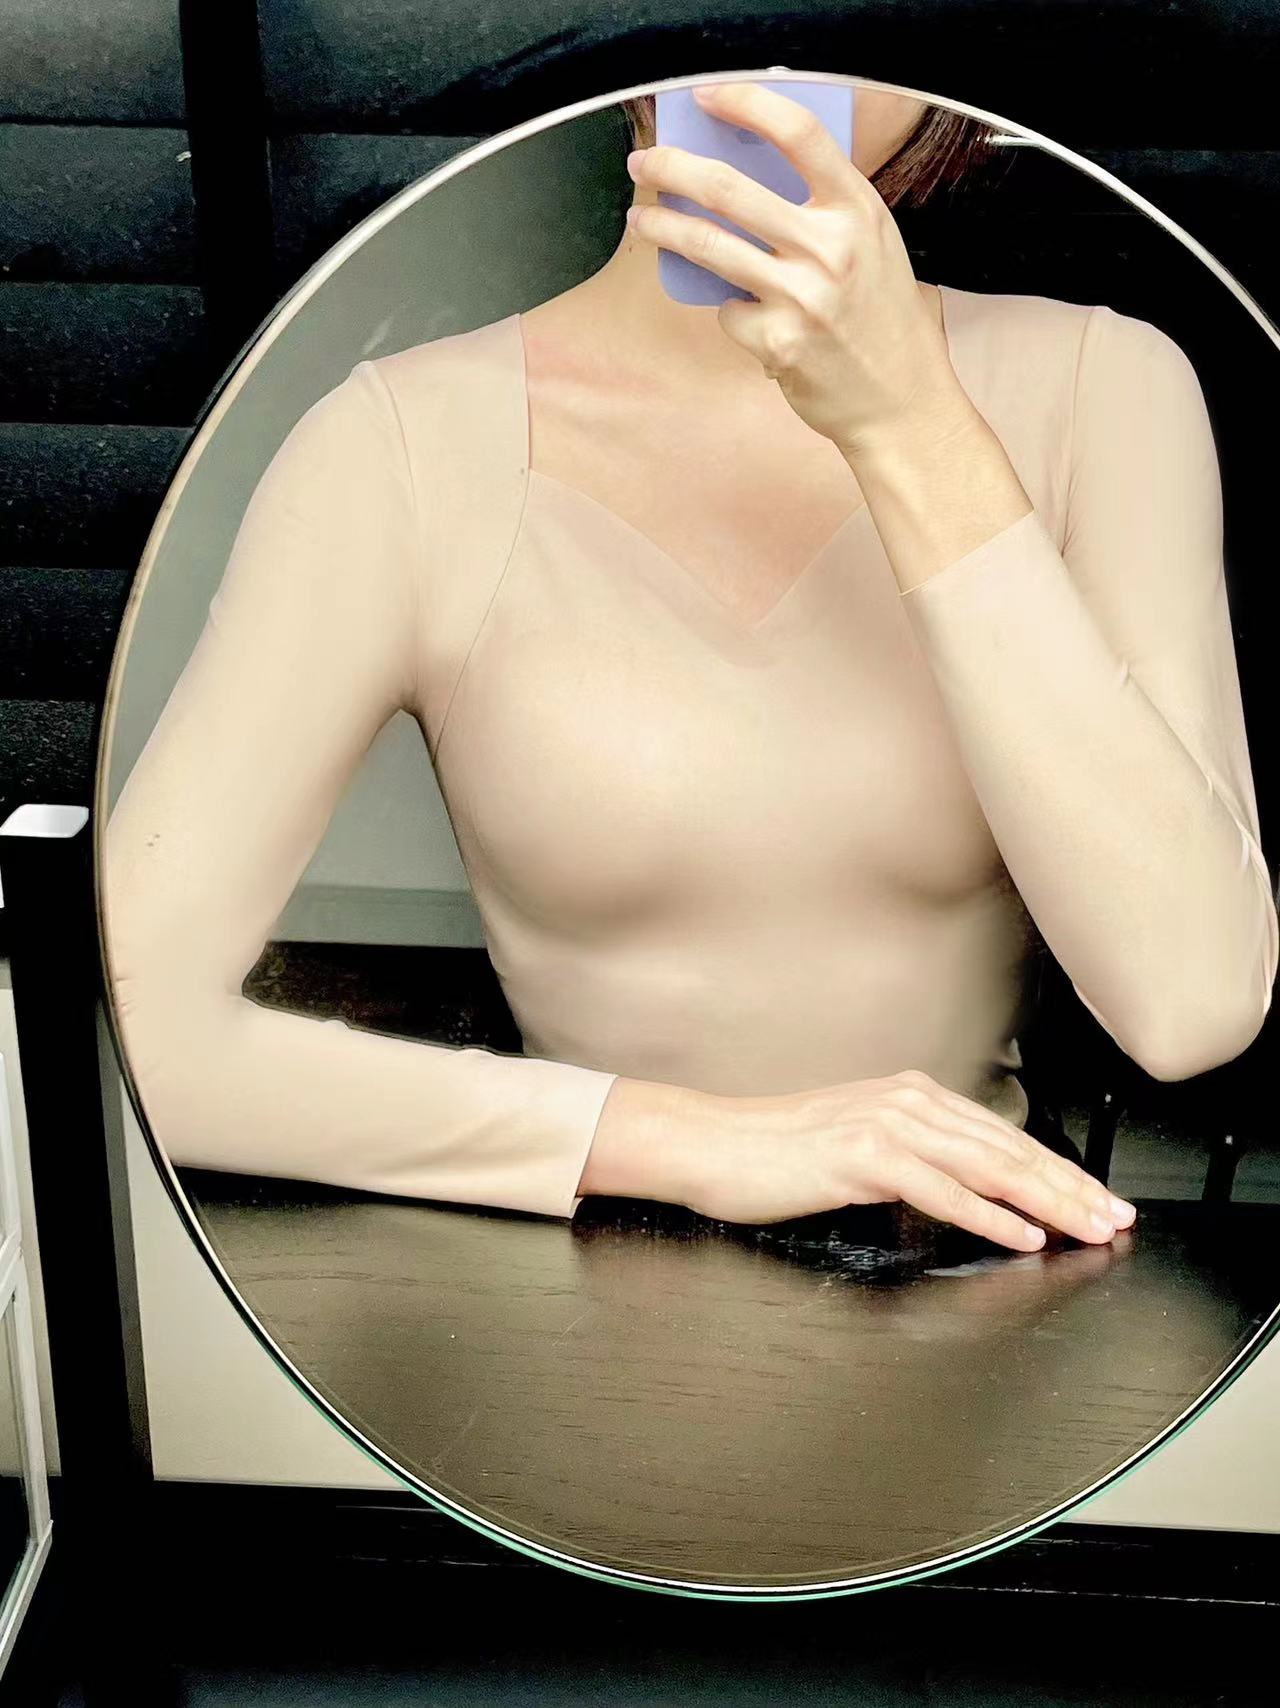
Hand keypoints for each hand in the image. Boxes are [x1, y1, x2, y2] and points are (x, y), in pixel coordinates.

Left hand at [624, 80, 960, 452]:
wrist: (900, 401)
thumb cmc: (882, 318)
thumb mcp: (873, 245)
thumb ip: (825, 208)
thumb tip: (746, 167)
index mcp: (858, 210)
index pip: (799, 134)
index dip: (746, 103)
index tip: (706, 95)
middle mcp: (830, 248)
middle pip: (729, 189)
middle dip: (671, 169)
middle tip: (644, 162)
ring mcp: (801, 298)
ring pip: (708, 247)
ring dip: (661, 228)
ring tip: (641, 220)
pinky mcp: (777, 343)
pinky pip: (727, 312)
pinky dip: (729, 311)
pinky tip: (751, 320)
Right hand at [677, 1068, 1136, 1251]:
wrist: (711, 1144)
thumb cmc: (774, 1153)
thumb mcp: (856, 1145)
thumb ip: (912, 1157)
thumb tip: (966, 1188)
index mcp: (910, 1096)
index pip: (1003, 1137)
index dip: (1058, 1171)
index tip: (1098, 1200)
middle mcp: (907, 1102)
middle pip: (1008, 1150)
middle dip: (1071, 1188)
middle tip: (1116, 1220)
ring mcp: (886, 1125)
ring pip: (987, 1167)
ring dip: (1048, 1202)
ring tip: (1089, 1230)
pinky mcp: (863, 1156)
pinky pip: (941, 1190)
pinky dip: (988, 1215)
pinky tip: (1022, 1236)